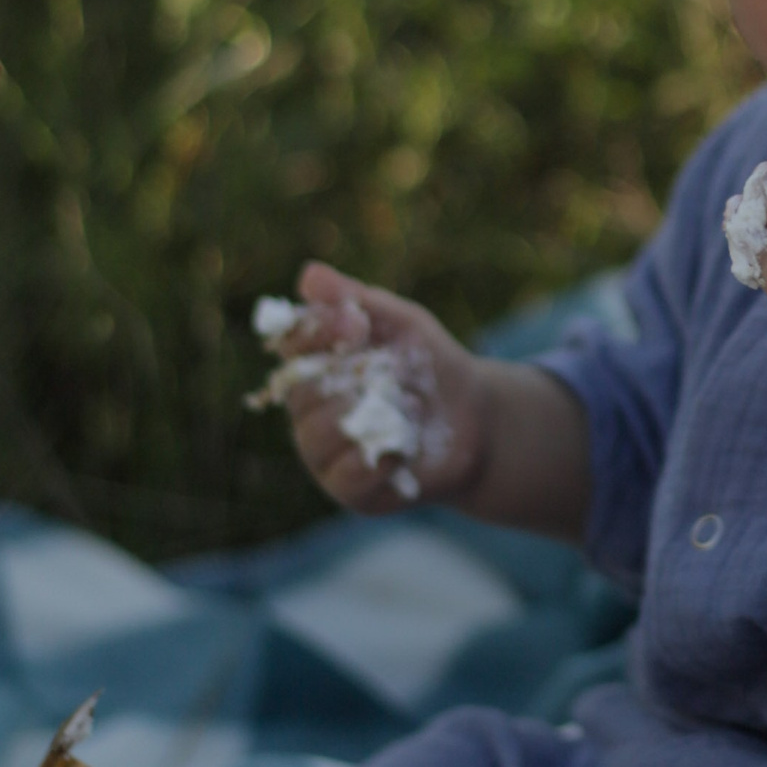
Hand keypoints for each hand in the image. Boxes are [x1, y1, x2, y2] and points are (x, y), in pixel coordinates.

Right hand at [269, 265, 488, 513]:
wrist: (477, 421)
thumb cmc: (430, 367)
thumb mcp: (403, 325)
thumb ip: (359, 301)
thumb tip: (309, 275)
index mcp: (312, 368)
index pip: (289, 348)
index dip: (316, 334)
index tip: (356, 323)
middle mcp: (308, 413)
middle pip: (301, 395)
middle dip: (349, 380)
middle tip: (393, 374)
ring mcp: (324, 455)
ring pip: (317, 437)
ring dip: (367, 418)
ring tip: (407, 408)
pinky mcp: (350, 491)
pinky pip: (347, 477)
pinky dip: (379, 459)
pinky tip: (405, 445)